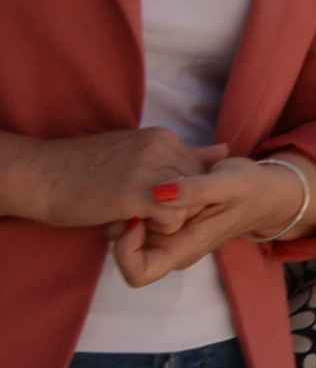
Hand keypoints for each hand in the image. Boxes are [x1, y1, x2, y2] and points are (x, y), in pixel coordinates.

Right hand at [15, 128, 221, 229]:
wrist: (40, 175)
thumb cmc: (82, 169)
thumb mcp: (137, 153)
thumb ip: (180, 155)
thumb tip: (223, 150)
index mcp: (163, 138)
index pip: (198, 172)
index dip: (180, 195)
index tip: (149, 201)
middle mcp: (163, 148)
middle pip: (198, 190)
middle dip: (176, 208)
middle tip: (139, 212)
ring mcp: (151, 168)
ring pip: (190, 204)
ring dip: (165, 220)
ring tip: (133, 217)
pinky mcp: (136, 193)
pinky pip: (173, 218)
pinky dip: (158, 228)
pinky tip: (131, 223)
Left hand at [109, 154, 303, 284]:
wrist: (268, 190)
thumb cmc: (250, 190)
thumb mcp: (228, 183)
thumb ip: (195, 190)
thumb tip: (158, 193)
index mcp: (182, 250)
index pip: (136, 273)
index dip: (126, 249)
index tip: (137, 216)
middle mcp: (169, 248)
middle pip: (123, 248)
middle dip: (125, 219)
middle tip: (141, 190)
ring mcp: (166, 235)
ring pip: (126, 229)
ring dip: (132, 204)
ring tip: (154, 179)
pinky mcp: (166, 219)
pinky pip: (138, 214)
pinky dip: (140, 196)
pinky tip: (160, 175)